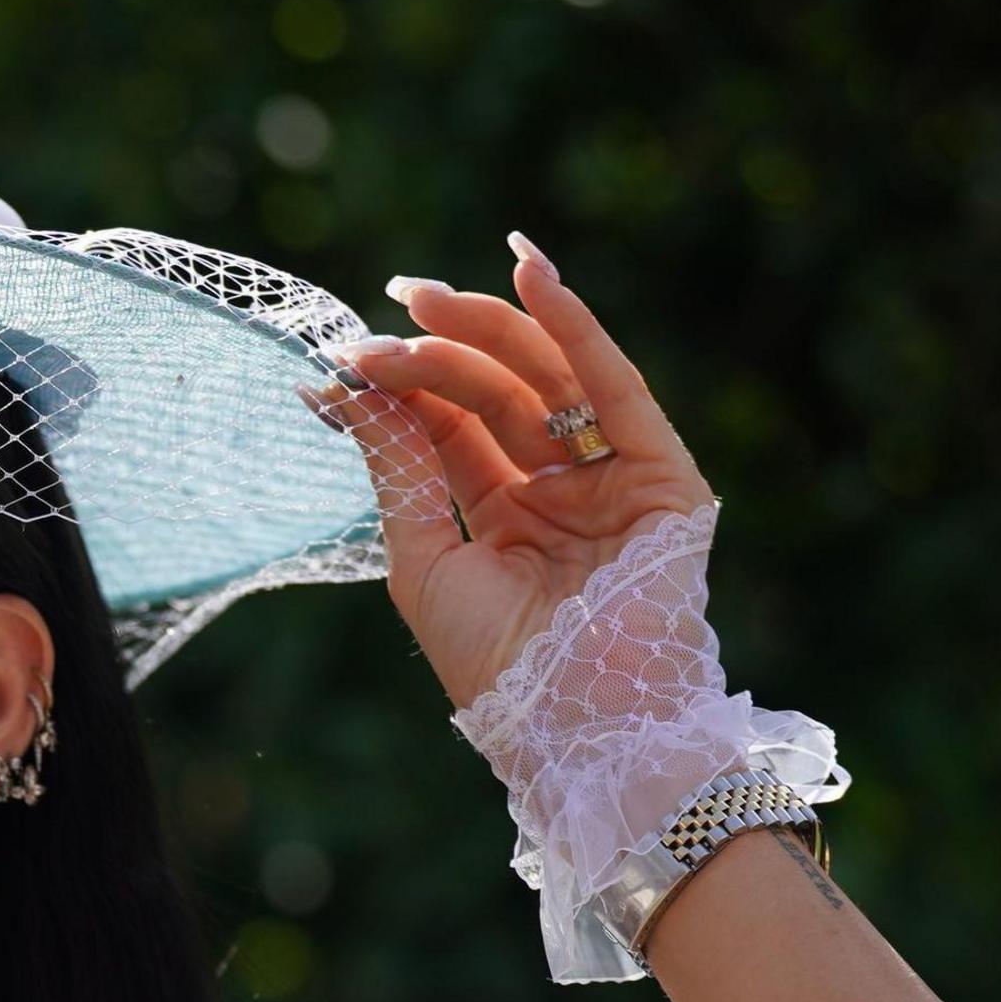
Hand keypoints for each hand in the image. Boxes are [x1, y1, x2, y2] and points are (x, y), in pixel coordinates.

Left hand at [300, 231, 717, 714]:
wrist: (573, 724)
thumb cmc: (495, 665)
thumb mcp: (423, 557)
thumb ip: (397, 467)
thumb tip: (336, 389)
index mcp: (509, 516)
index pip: (454, 427)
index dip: (406, 385)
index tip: (345, 356)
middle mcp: (564, 490)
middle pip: (498, 392)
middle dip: (442, 346)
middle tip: (388, 309)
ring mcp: (615, 478)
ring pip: (548, 380)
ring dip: (491, 328)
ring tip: (426, 295)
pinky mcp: (663, 474)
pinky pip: (616, 386)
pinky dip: (576, 328)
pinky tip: (532, 277)